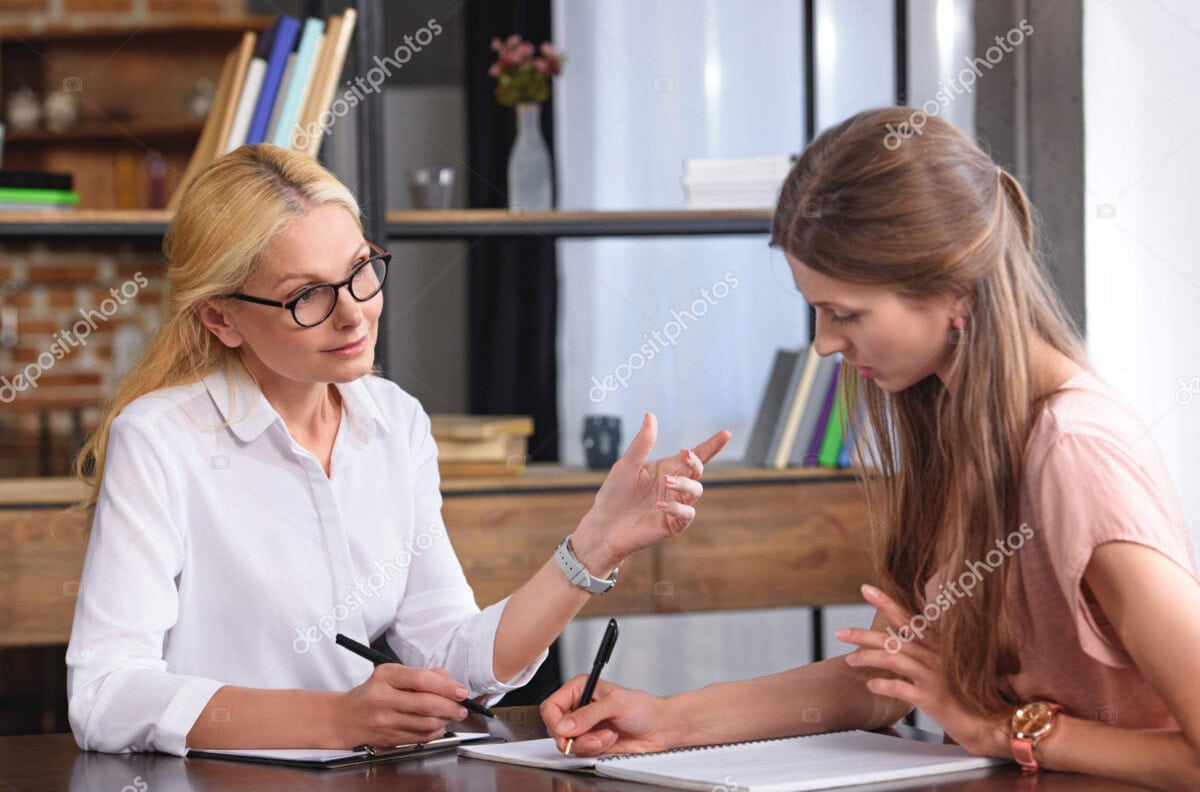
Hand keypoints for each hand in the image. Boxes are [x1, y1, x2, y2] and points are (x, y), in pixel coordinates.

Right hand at [332, 665, 470, 747]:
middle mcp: (383, 699)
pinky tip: (439, 724)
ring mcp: (386, 721)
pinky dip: (436, 731)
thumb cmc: (372, 692)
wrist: (346, 717)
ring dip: (446, 720)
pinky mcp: (390, 738)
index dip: (446, 686)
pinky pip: (421, 737)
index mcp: (385, 677)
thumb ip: (421, 674)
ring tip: (452, 714)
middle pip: (426, 704)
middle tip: (462, 706)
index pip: (421, 680)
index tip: (461, 691)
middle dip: (451, 706)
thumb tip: (449, 680)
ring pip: (426, 723)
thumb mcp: (391, 673)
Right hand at [539, 675, 673, 755]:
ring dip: (589, 743)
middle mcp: (579, 707)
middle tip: (592, 734)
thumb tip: (565, 725)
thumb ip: (588, 715)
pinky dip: (595, 749)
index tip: (566, 731)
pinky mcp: (591, 742)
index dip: (555, 721)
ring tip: (608, 735)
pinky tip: (610, 739)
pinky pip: (581, 752)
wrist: (659, 728)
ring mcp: (584, 727)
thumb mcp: (615, 704)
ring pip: (568, 743)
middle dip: (575, 736)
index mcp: (580, 689)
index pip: (552, 706)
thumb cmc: (643, 707)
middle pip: (556, 728)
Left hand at [572, 413, 731, 569]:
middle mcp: (675, 485)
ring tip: (666, 481)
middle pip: (698, 471)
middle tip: (685, 454)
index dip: (712, 445)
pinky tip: (660, 505)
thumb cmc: (614, 493)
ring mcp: (675, 504)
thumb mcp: (627, 464)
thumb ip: (643, 443)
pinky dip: (677, 508)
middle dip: (696, 461)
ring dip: (684, 483)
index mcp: (667, 468)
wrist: (604, 525)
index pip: (694, 455)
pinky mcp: (672, 524)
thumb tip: (651, 415)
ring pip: (695, 491)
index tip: (726, 434)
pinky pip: (686, 515)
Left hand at [837, 584, 1010, 757]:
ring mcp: (932, 675)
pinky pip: (897, 687)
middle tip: (839, 632)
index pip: (908, 617)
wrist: (991, 721)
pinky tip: (871, 685)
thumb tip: (904, 640)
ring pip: (890, 659)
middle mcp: (934, 655)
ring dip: (866, 658)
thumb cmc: (970, 693)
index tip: (865, 588)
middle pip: (891, 638)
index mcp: (939, 644)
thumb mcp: (950, 664)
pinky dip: (881, 685)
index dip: (886, 602)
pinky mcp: (930, 698)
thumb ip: (929, 650)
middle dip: (862, 634)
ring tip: (849, 660)